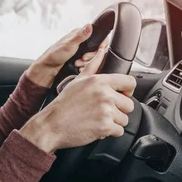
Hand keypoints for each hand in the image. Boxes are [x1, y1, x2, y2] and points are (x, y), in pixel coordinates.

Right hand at [20, 45, 135, 152]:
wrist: (51, 125)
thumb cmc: (63, 104)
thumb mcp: (77, 81)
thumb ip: (93, 65)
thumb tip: (102, 49)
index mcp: (98, 81)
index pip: (130, 82)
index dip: (127, 91)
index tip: (120, 96)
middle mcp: (104, 94)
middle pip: (129, 104)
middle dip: (118, 110)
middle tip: (101, 111)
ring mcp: (105, 111)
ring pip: (125, 119)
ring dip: (113, 122)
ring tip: (96, 119)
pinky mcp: (105, 127)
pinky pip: (119, 131)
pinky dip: (109, 132)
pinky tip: (95, 127)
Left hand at [26, 24, 106, 87]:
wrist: (48, 67)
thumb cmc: (55, 54)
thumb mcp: (69, 45)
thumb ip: (80, 36)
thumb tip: (89, 25)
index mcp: (79, 33)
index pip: (99, 37)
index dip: (100, 46)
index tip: (94, 52)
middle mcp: (81, 40)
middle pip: (97, 48)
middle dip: (91, 56)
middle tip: (82, 59)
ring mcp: (81, 49)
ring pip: (93, 56)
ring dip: (87, 62)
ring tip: (77, 64)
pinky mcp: (79, 57)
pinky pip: (88, 62)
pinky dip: (84, 65)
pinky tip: (77, 67)